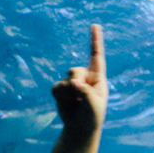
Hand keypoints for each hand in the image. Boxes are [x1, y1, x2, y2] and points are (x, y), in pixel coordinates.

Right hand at [50, 24, 107, 138]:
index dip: (95, 40)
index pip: (96, 56)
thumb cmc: (92, 116)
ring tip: (75, 103)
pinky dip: (60, 96)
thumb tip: (72, 82)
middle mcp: (84, 76)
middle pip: (75, 70)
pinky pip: (56, 88)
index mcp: (97, 77)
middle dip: (76, 85)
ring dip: (69, 94)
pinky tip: (67, 103)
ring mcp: (71, 81)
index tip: (95, 25)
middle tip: (80, 98)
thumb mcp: (94, 105)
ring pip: (65, 80)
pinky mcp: (60, 89)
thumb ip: (85, 92)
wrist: (80, 127)